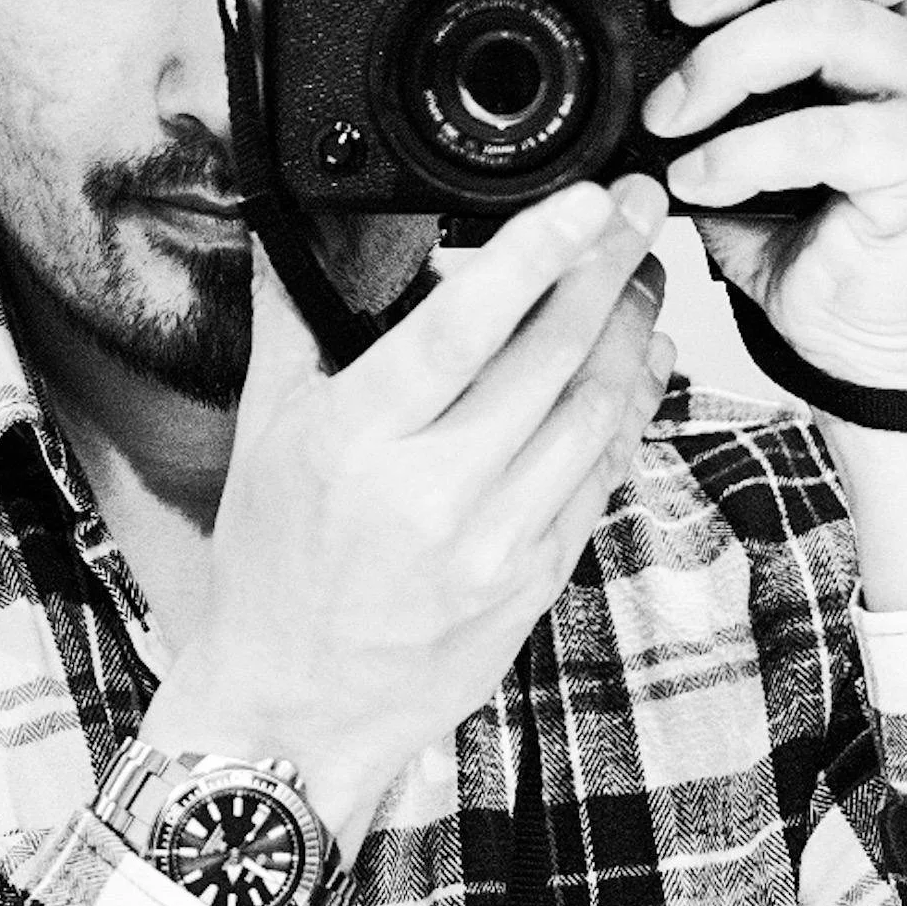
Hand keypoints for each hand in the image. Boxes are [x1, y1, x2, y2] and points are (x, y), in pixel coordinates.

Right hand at [138, 174, 672, 857]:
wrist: (296, 705)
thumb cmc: (273, 565)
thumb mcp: (263, 435)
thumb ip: (289, 322)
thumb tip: (289, 228)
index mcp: (355, 440)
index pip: (460, 329)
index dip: (532, 256)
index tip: (582, 200)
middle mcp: (431, 491)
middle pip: (549, 358)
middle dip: (607, 268)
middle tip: (636, 206)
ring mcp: (494, 543)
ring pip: (593, 413)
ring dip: (630, 331)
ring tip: (643, 270)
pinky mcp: (535, 580)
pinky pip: (601, 477)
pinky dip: (629, 411)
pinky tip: (641, 363)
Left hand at [643, 0, 906, 390]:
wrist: (859, 320)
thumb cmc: (805, 211)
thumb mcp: (742, 116)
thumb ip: (701, 61)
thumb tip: (608, 21)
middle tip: (680, 5)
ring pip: (826, 21)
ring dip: (720, 64)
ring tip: (669, 116)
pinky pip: (824, 134)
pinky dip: (739, 154)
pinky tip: (699, 181)